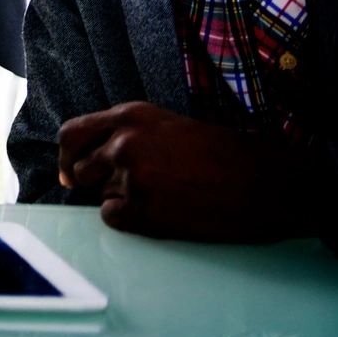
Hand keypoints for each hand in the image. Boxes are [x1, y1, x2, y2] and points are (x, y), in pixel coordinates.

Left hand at [57, 101, 310, 242]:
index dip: (67, 156)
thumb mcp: (172, 127)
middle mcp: (123, 143)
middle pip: (81, 169)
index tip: (69, 173)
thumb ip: (132, 135)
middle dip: (98, 182)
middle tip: (130, 190)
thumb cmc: (230, 154)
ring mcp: (130, 177)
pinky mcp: (142, 210)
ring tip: (164, 198)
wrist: (270, 183)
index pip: (72, 134)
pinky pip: (112, 218)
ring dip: (122, 199)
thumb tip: (98, 158)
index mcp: (131, 116)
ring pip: (100, 195)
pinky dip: (130, 220)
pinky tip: (163, 214)